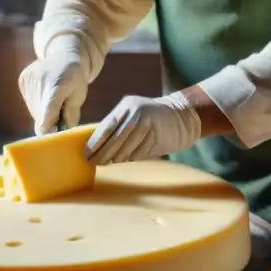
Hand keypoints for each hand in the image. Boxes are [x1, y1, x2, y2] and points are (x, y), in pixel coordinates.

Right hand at [18, 53, 87, 135]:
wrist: (64, 55)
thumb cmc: (75, 79)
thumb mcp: (80, 96)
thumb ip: (71, 114)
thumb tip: (59, 131)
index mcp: (58, 86)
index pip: (48, 113)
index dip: (49, 129)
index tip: (53, 134)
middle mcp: (40, 82)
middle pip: (41, 115)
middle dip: (51, 120)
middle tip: (61, 112)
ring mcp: (29, 80)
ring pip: (34, 111)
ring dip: (43, 112)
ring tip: (54, 100)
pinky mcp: (22, 80)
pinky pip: (28, 102)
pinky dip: (37, 103)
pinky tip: (45, 92)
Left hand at [86, 93, 200, 164]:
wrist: (183, 116)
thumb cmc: (154, 118)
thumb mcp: (135, 114)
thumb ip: (119, 126)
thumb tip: (98, 146)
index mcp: (127, 107)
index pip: (106, 127)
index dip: (95, 142)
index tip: (87, 154)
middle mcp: (136, 114)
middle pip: (113, 140)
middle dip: (102, 154)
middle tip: (94, 163)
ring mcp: (147, 125)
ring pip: (125, 149)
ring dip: (116, 158)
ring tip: (111, 162)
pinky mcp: (156, 137)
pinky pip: (137, 154)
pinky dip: (131, 158)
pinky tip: (128, 159)